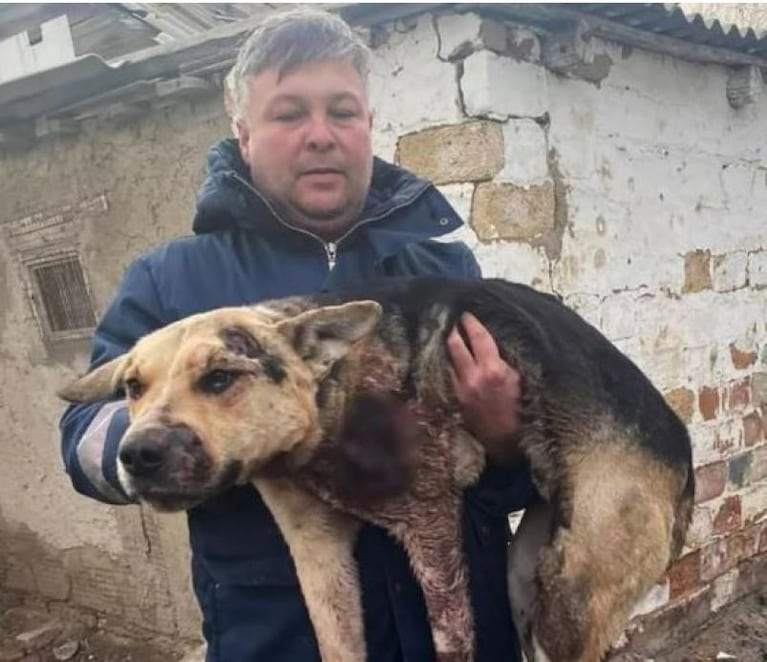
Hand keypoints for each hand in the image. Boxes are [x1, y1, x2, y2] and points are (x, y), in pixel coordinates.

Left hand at [447, 313, 520, 456]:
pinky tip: (448, 360)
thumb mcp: (521, 380)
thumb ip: (504, 361)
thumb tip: (493, 343)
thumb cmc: (524, 412)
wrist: (510, 444)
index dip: (472, 323)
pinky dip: (448, 365)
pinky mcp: (454, 401)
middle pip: (455, 344)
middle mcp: (472, 377)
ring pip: (447, 360)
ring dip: (448, 347)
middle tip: (454, 321)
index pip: (479, 337)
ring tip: (449, 336)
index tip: (467, 313)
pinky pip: (447, 377)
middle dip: (454, 330)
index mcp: (493, 370)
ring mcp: (460, 390)